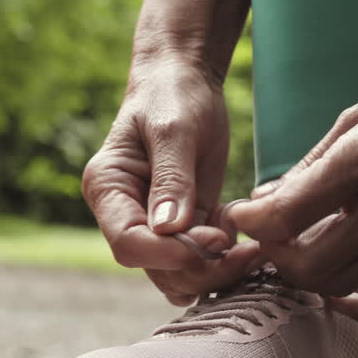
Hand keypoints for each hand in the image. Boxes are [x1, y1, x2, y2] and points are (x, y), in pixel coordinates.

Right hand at [84, 62, 261, 304]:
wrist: (185, 82)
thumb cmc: (173, 96)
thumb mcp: (175, 129)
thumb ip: (172, 179)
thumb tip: (169, 228)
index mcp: (107, 189)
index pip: (128, 243)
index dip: (170, 252)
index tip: (214, 239)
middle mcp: (123, 214)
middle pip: (154, 267)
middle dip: (200, 268)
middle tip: (246, 251)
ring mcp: (151, 224)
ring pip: (177, 274)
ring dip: (215, 270)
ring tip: (250, 246)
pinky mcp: (181, 226)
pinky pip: (198, 261)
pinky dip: (224, 259)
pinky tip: (242, 233)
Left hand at [229, 55, 357, 328]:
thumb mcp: (356, 117)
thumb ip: (308, 166)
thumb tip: (263, 201)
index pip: (286, 215)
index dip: (251, 221)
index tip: (241, 213)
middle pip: (307, 264)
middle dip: (271, 254)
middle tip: (265, 234)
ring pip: (342, 285)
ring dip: (305, 277)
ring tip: (294, 252)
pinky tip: (339, 297)